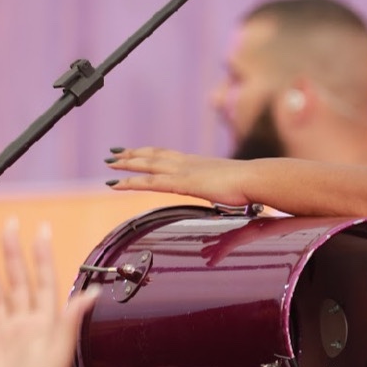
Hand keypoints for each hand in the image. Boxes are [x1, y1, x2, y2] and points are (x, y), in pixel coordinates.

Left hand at [106, 147, 253, 204]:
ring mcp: (184, 171)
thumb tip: (225, 215)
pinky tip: (117, 184)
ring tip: (110, 163)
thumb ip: (224, 202)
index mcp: (198, 163)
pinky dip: (131, 182)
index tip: (135, 151)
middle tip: (114, 154)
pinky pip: (150, 182)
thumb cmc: (250, 186)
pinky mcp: (182, 183)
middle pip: (154, 155)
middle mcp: (188, 163)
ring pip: (148, 165)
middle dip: (133, 154)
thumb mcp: (231, 195)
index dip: (150, 152)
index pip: (168, 155)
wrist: (256, 179)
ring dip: (127, 163)